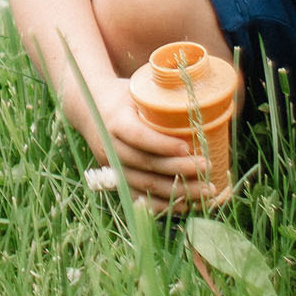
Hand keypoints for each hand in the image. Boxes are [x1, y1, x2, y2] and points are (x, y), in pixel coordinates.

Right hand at [70, 76, 217, 215]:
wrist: (89, 110)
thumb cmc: (122, 98)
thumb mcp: (137, 90)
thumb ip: (162, 98)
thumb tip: (204, 99)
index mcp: (115, 121)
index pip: (138, 136)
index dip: (162, 145)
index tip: (187, 147)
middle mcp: (110, 147)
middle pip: (146, 163)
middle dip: (179, 168)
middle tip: (206, 166)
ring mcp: (112, 167)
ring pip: (145, 185)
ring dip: (177, 191)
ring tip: (206, 189)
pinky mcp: (116, 181)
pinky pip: (139, 198)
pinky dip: (163, 205)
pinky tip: (186, 205)